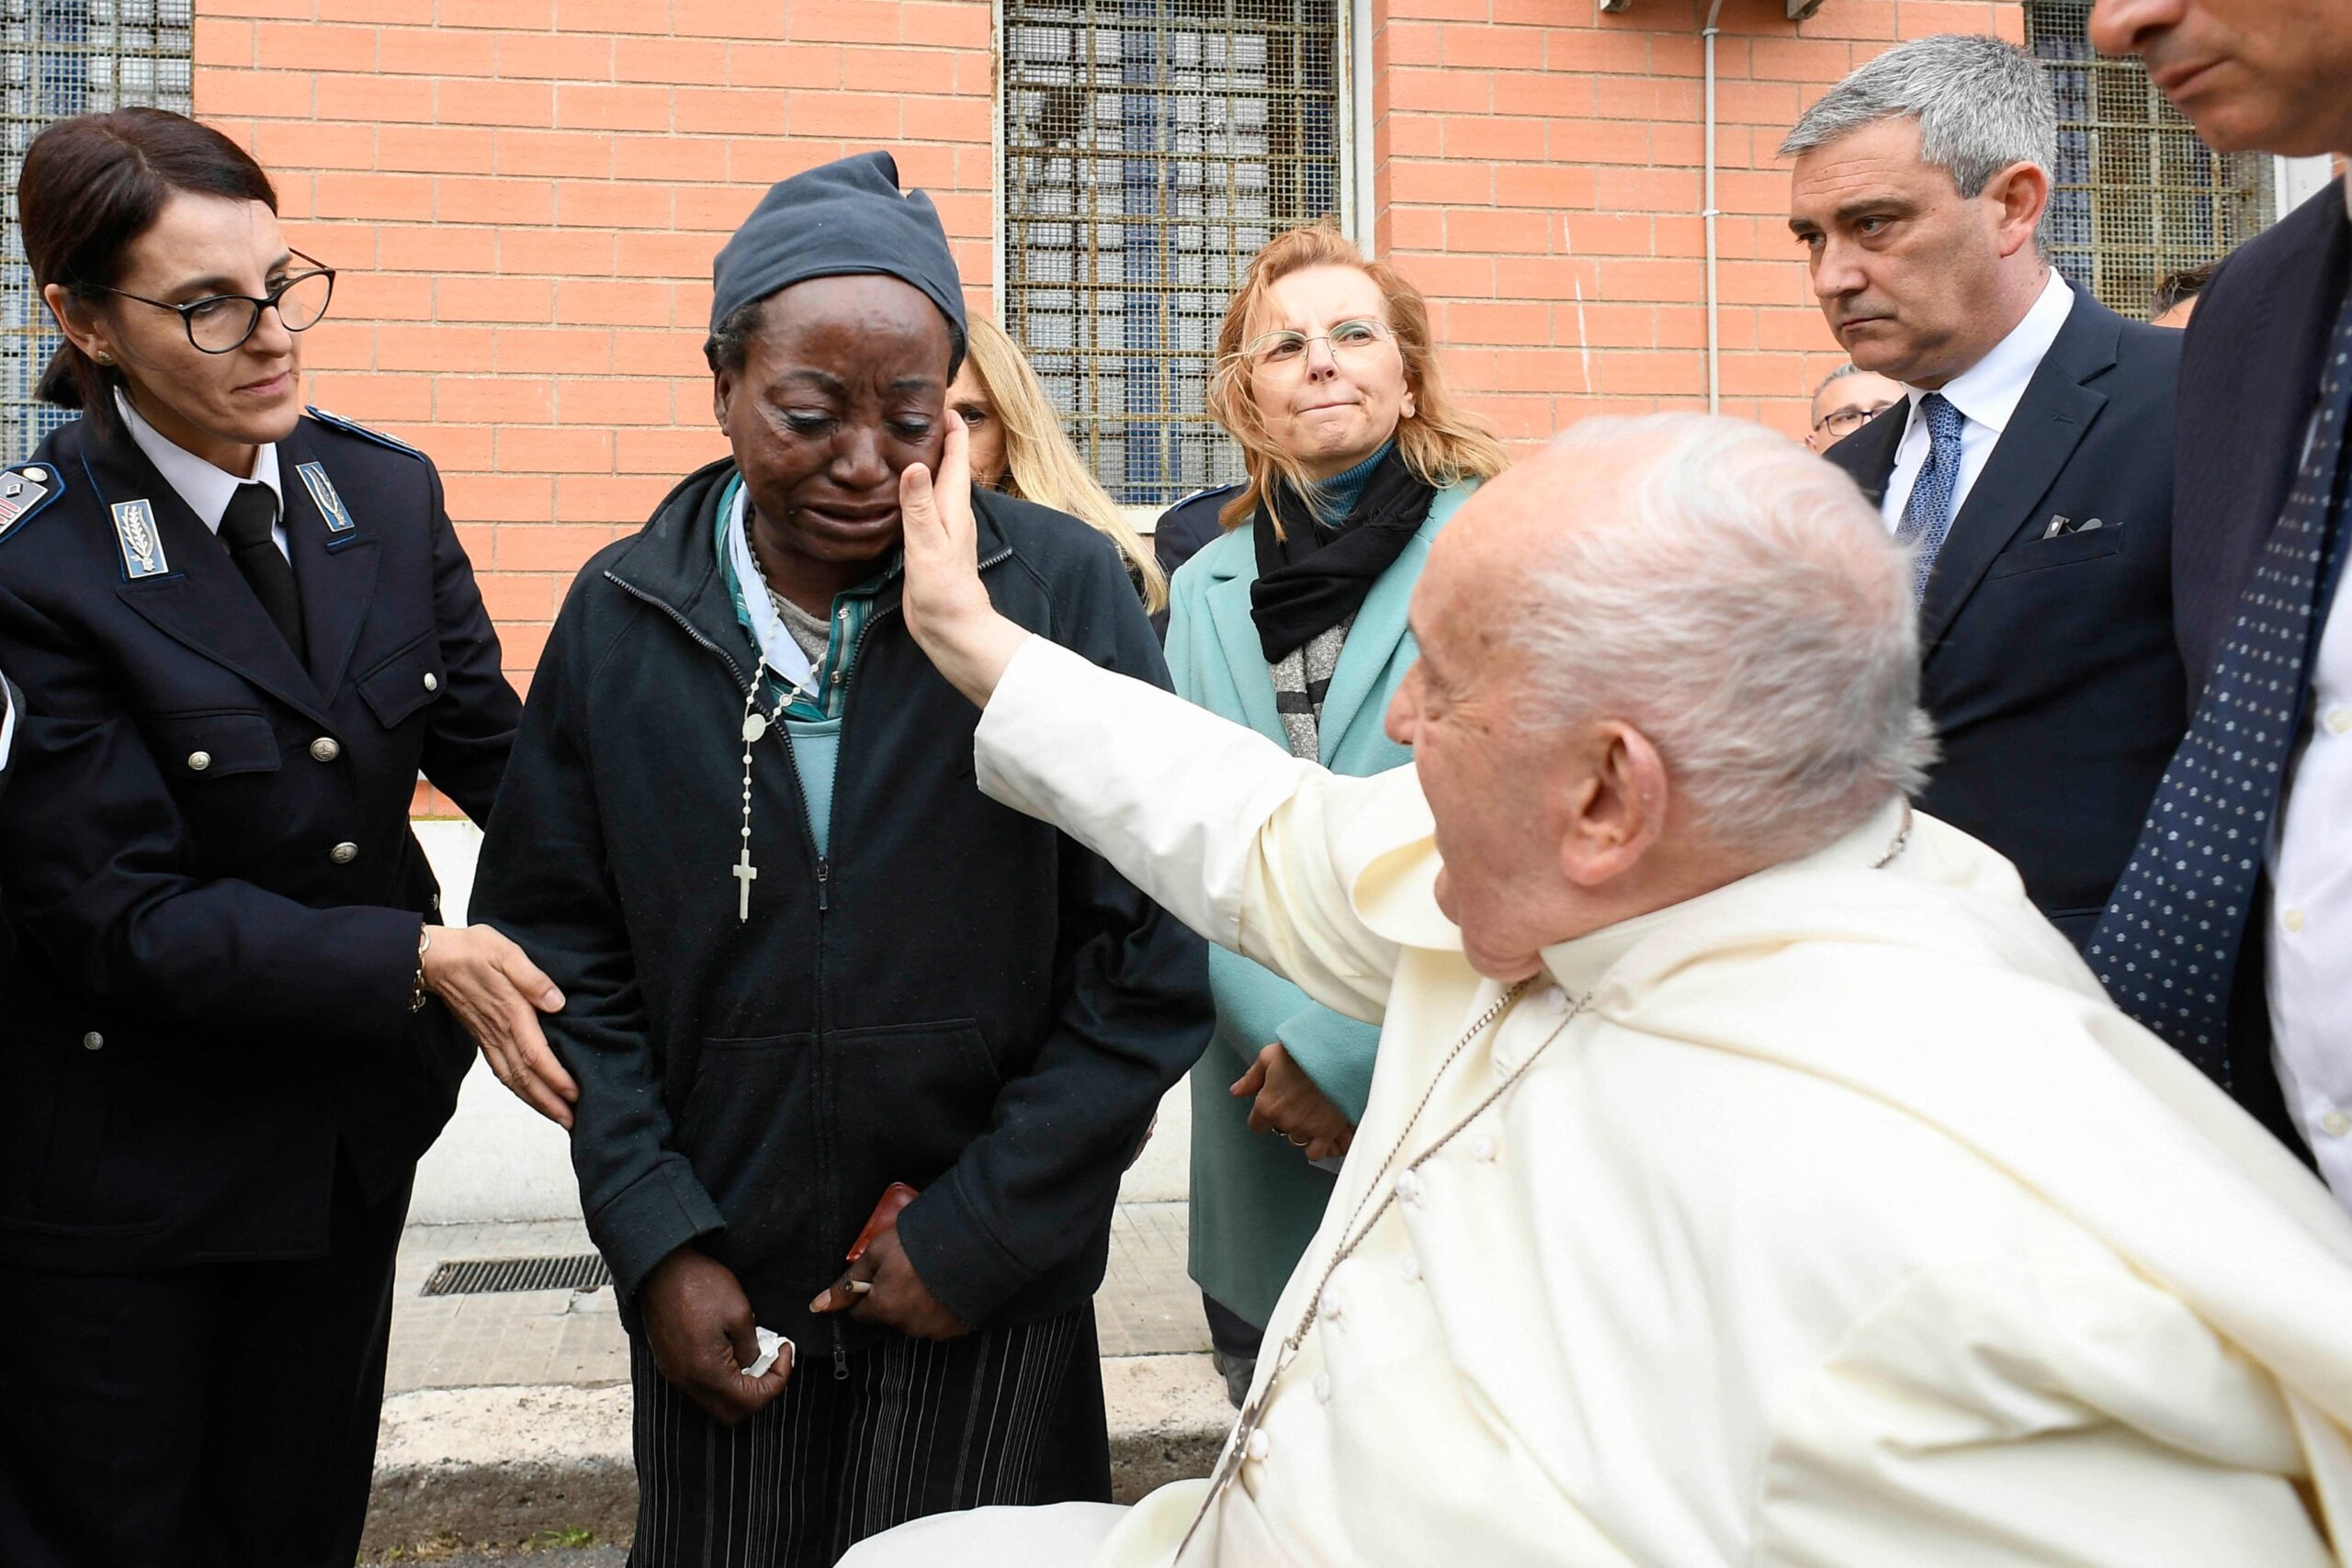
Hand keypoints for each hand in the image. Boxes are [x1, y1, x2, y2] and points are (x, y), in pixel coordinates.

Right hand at [421, 923, 575, 1128]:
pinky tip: (530, 1096)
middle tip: (572, 1122)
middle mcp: (499, 1032)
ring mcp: (488, 1037)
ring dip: (535, 1101)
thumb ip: (533, 978)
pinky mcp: (482, 1037)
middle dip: (549, 1102)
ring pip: (513, 1078)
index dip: (555, 1078)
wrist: (433, 958)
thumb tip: (556, 1003)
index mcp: (510, 1012)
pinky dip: (518, 1089)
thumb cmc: (472, 950)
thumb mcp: (506, 952)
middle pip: (525, 1077)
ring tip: (558, 1117)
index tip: (575, 1094)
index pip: (535, 1055)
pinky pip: (501, 1070)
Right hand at [640, 1246, 792, 1423]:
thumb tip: (754, 1363)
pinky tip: (730, 1351)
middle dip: (759, 1394)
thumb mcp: (740, 1312)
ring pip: (715, 1400)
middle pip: (732, 1412)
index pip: (751, 1402)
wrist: (659, 1268)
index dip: (777, 1381)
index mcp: (707, 1372)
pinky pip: (700, 1386)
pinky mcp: (670, 1364)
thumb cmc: (699, 1285)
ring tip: (753, 1355)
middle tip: (772, 1364)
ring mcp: (676, 1375)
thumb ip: (751, 1347)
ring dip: (739, 1387)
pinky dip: (721, 1378)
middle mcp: (688, 1381)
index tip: (784, 1353)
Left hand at [810, 1225, 972, 1340]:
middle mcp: (907, 1326)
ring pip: (914, 1320)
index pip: (860, 1313)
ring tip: (930, 1277)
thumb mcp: (877, 1252)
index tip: (879, 1276)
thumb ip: (848, 1283)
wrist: (973, 1242)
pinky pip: (940, 1322)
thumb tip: (817, 1307)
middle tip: (908, 1270)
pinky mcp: (957, 1328)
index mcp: (884, 1308)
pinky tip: (947, 1287)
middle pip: (889, 1317)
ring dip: (917, 1304)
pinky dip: (940, 1309)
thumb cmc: (919, 1242)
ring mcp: (934, 1329)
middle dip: (893, 1298)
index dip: (865, 1293)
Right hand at [899, 409, 1030, 707]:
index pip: (955, 456)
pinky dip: (913, 491)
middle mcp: (950, 513)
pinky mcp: (928, 545)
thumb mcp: (926, 543)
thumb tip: (916, 464)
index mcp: (953, 506)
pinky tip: (899, 490)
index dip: (951, 426)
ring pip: (934, 485)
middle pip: (947, 465)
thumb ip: (919, 504)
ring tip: (905, 440)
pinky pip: (922, 507)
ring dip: (925, 462)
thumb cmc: (943, 588)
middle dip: (937, 437)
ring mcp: (940, 529)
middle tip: (916, 411)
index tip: (938, 398)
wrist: (951, 628)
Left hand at [1233, 1042, 1353, 1162]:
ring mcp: (1307, 1128)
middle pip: (1280, 1130)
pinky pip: (1317, 1153)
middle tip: (1297, 1101)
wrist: (1336, 1054)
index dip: (1263, 1115)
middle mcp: (1285, 1121)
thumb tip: (1237, 1091)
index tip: (1272, 1107)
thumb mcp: (1270, 1056)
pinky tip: (1321, 1133)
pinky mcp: (1327, 1131)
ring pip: (1299, 1139)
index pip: (1256, 1124)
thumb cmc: (1304, 1051)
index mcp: (1268, 1104)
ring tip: (1312, 1112)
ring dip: (1303, 1128)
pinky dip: (1318, 1146)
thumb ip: (1251, 1078)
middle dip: (1286, 1117)